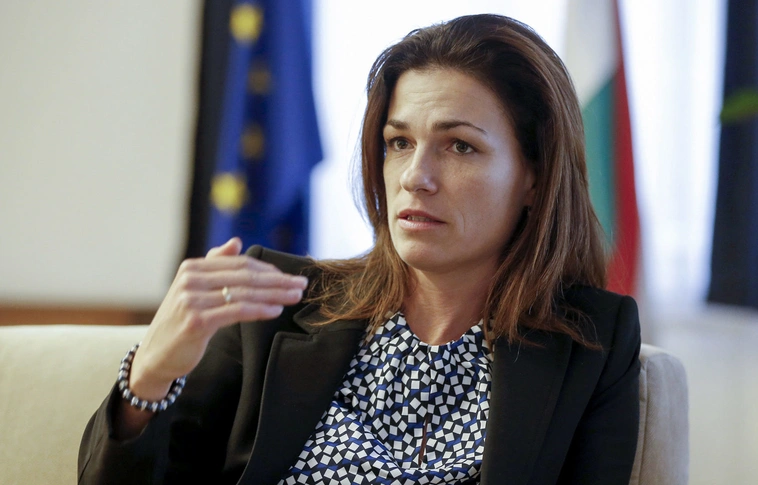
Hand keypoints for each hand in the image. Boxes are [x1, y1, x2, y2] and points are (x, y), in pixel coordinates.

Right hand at [128, 238, 307, 400]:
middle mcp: (190, 279)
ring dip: (275, 294)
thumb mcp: (194, 290)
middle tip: (301, 284)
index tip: (289, 275)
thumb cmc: (181, 322)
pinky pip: (237, 311)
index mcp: (191, 267)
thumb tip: (236, 242)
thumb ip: (214, 265)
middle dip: (277, 280)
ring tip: (295, 296)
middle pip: (244, 276)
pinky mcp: (196, 321)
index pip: (238, 264)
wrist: (156, 356)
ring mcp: (191, 300)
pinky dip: (260, 309)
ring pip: (244, 292)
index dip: (267, 269)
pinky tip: (276, 310)